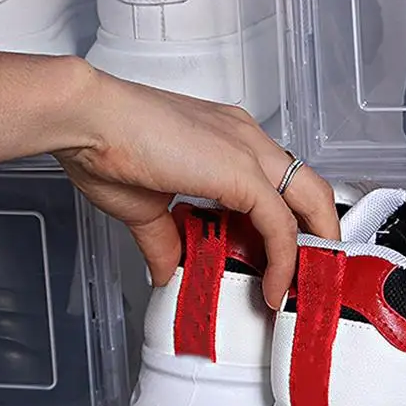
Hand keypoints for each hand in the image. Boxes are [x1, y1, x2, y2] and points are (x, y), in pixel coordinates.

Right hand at [54, 62, 338, 306]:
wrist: (84, 119)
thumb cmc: (106, 145)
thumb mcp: (147, 208)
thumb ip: (167, 241)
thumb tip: (169, 271)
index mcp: (230, 141)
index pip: (281, 182)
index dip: (292, 221)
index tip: (286, 257)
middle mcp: (247, 140)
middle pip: (311, 188)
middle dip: (321, 232)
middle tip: (314, 272)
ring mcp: (249, 151)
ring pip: (310, 201)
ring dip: (312, 248)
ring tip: (303, 286)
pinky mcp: (242, 171)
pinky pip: (280, 224)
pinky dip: (283, 259)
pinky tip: (273, 286)